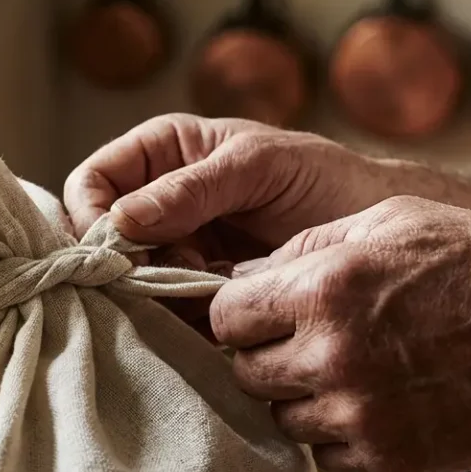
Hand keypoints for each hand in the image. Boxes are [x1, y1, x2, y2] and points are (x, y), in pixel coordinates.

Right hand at [63, 114, 376, 331]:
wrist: (378, 237)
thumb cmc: (327, 181)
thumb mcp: (259, 168)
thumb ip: (191, 188)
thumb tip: (120, 219)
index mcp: (164, 152)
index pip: (92, 181)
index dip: (93, 216)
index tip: (121, 248)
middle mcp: (161, 202)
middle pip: (102, 239)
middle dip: (127, 263)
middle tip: (175, 275)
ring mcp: (178, 251)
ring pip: (129, 281)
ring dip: (154, 295)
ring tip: (207, 291)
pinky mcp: (199, 297)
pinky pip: (163, 313)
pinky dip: (177, 320)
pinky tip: (213, 314)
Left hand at [212, 196, 470, 471]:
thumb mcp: (390, 220)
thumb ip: (307, 246)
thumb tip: (246, 275)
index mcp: (323, 290)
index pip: (224, 316)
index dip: (239, 311)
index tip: (261, 310)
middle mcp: (330, 356)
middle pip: (244, 371)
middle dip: (264, 353)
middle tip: (304, 339)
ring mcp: (358, 415)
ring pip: (280, 417)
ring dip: (299, 396)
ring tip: (347, 368)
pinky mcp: (386, 459)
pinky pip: (325, 453)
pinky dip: (337, 431)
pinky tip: (374, 399)